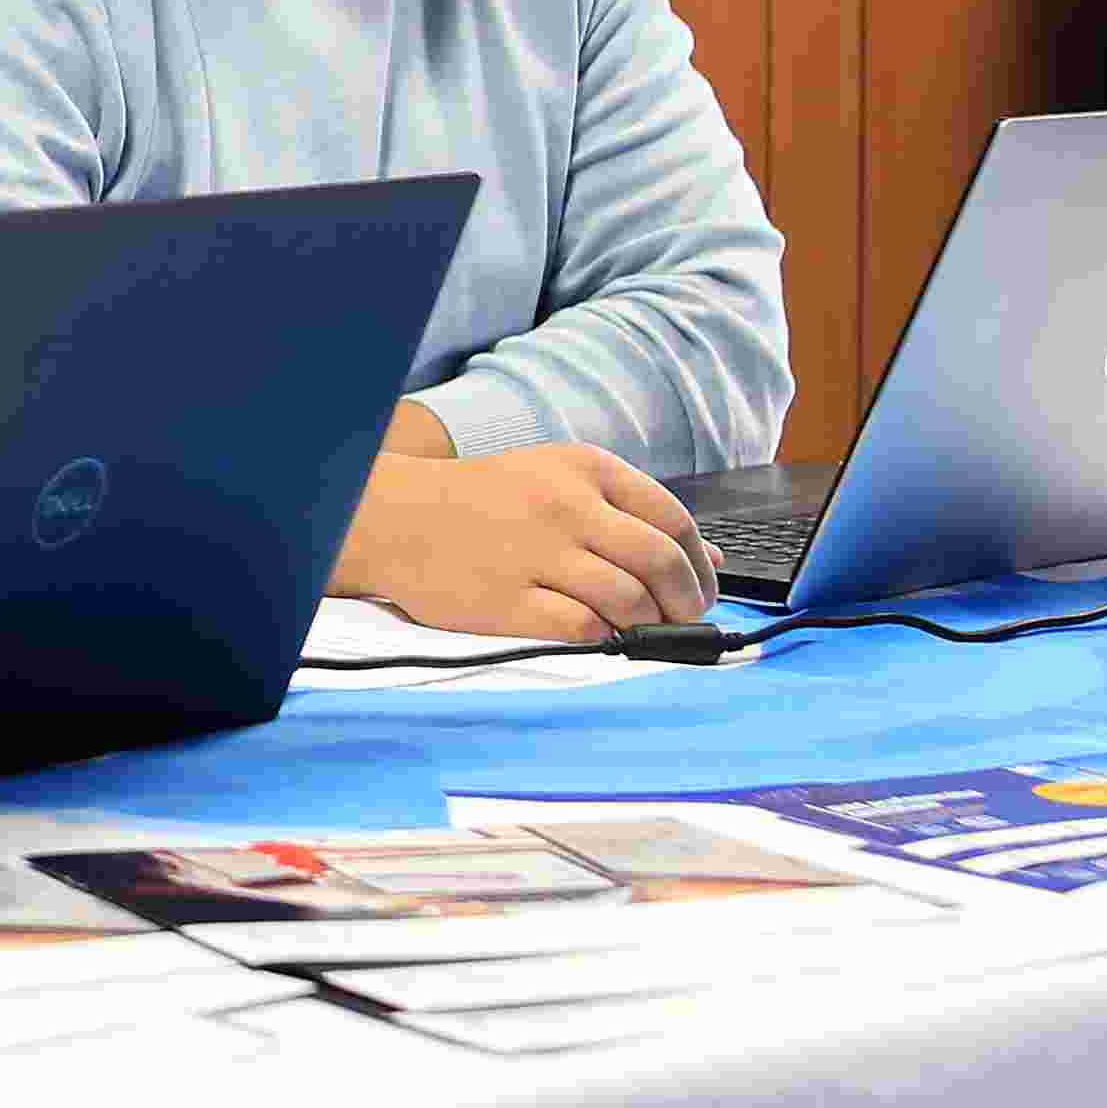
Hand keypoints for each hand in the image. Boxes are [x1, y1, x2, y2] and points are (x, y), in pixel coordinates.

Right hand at [333, 439, 710, 643]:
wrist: (397, 518)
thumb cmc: (486, 501)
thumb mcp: (561, 479)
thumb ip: (633, 512)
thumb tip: (709, 557)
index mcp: (586, 469)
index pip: (674, 521)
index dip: (699, 565)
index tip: (700, 589)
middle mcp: (567, 506)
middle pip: (661, 563)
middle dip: (688, 602)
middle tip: (684, 619)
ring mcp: (537, 554)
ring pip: (630, 600)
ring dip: (650, 624)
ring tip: (642, 629)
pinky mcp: (510, 601)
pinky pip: (584, 629)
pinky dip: (606, 638)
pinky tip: (600, 635)